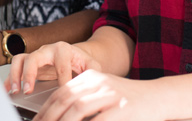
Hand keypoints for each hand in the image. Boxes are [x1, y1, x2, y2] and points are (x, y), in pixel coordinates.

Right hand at [4, 41, 100, 93]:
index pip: (60, 64)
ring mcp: (36, 56)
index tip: (64, 93)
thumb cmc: (83, 62)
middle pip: (34, 57)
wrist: (76, 56)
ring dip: (16, 75)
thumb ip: (92, 73)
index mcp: (63, 49)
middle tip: (28, 90)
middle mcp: (46, 50)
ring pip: (20, 59)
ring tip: (16, 90)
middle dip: (30, 74)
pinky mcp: (29, 63)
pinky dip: (10, 78)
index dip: (62, 80)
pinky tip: (7, 89)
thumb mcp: (92, 65)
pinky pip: (16, 67)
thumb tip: (92, 84)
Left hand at [33, 69, 168, 120]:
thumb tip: (59, 115)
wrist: (157, 97)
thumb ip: (83, 101)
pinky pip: (99, 120)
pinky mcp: (122, 108)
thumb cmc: (127, 100)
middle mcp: (98, 82)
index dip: (47, 109)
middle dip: (50, 117)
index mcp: (90, 77)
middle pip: (66, 99)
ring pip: (78, 109)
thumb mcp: (102, 94)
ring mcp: (110, 94)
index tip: (37, 120)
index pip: (61, 92)